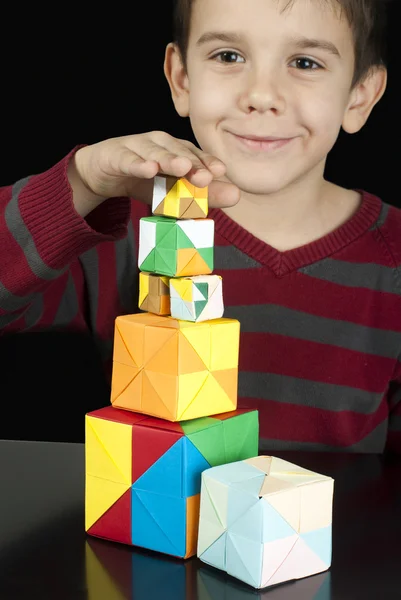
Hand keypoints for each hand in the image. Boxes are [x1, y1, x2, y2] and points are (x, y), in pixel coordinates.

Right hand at [69, 131, 239, 216]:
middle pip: (178, 150)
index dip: (207, 162)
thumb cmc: (142, 180)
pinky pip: (128, 158)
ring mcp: (136, 146)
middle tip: (207, 176)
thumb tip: (236, 195)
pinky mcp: (115, 154)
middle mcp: (159, 143)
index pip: (195, 155)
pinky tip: (148, 170)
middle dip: (193, 162)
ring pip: (154, 151)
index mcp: (175, 150)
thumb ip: (202, 195)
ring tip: (183, 167)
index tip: (221, 172)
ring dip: (169, 159)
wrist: (102, 174)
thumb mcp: (172, 192)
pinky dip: (138, 163)